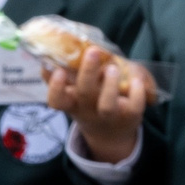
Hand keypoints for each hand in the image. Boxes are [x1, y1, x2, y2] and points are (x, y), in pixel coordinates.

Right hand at [41, 46, 154, 164]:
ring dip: (110, 85)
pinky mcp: (130, 116)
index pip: (56, 101)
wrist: (110, 133)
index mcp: (72, 102)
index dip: (56, 87)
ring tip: (113, 68)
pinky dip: (137, 93)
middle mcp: (88, 109)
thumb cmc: (89, 102)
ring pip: (107, 105)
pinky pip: (134, 107)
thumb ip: (62, 77)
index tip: (59, 71)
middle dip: (88, 72)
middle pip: (84, 94)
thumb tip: (47, 60)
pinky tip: (136, 80)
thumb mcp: (73, 94)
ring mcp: (109, 115)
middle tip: (92, 52)